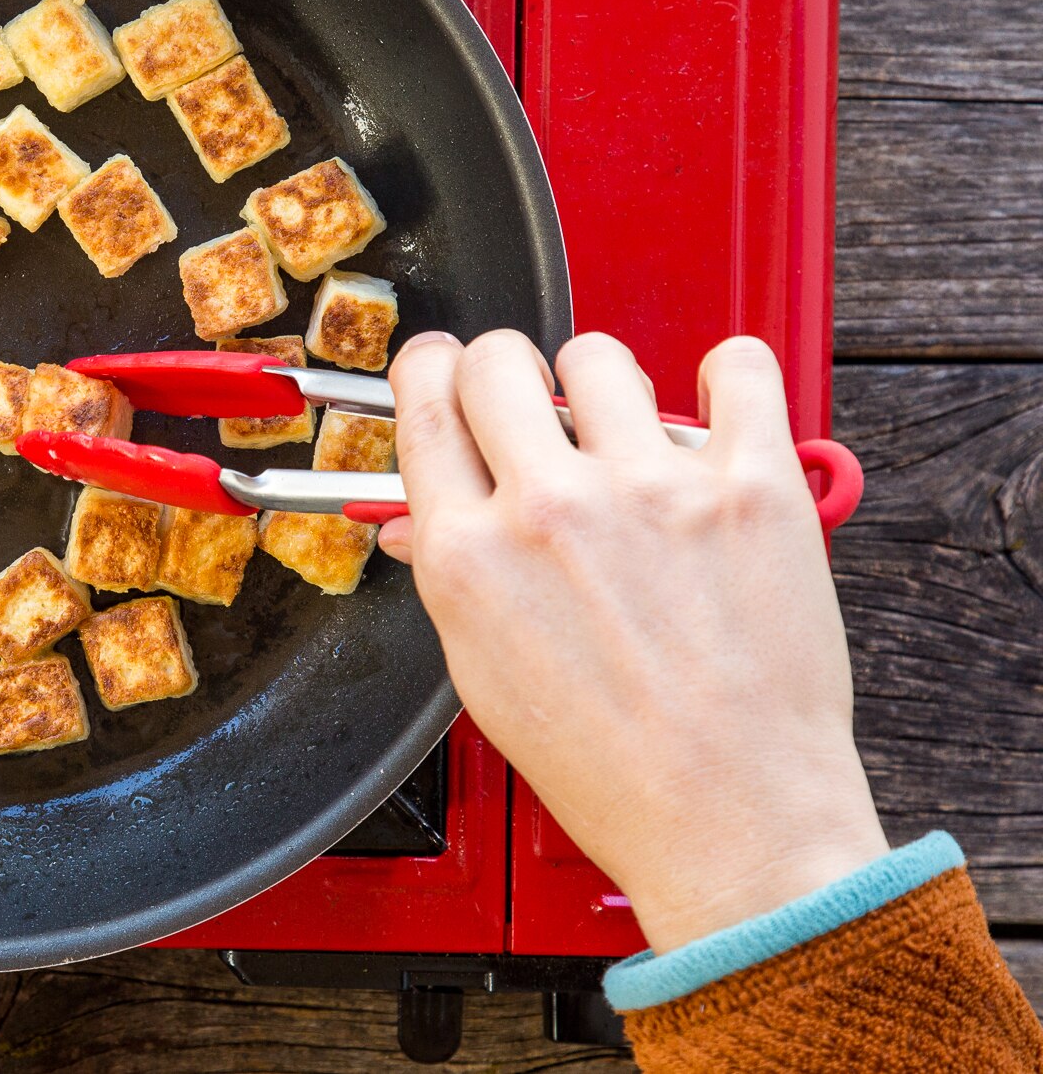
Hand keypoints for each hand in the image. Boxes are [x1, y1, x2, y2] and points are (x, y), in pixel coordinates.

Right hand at [378, 330, 887, 953]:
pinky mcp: (751, 488)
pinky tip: (718, 404)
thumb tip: (423, 511)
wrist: (732, 817)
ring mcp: (653, 490)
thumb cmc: (611, 766)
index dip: (432, 370)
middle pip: (497, 358)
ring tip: (628, 433)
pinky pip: (737, 368)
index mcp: (470, 554)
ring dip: (606, 385)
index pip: (424, 399)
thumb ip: (453, 571)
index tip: (447, 369)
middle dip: (506, 371)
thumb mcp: (485, 673)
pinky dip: (727, 375)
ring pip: (599, 356)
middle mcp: (551, 509)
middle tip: (533, 404)